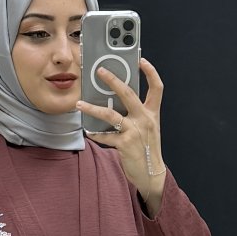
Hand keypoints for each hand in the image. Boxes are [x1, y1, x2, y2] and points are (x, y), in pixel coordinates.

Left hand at [75, 56, 166, 212]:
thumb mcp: (148, 129)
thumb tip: (116, 103)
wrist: (151, 175)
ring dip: (92, 108)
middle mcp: (145, 119)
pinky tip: (88, 132)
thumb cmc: (147, 150)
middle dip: (113, 80)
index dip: (151, 72)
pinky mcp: (125, 144)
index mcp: (152, 114)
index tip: (141, 60)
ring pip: (110, 114)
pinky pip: (105, 136)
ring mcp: (135, 131)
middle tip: (100, 71)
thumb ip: (136, 115)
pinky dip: (95, 134)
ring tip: (79, 103)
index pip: (157, 88)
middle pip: (128, 93)